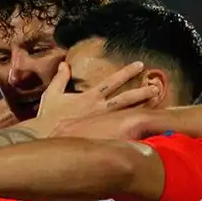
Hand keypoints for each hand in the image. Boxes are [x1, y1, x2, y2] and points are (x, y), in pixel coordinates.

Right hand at [32, 61, 157, 135]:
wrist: (44, 136)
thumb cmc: (48, 117)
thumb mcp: (51, 94)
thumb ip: (60, 79)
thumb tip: (65, 64)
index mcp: (90, 97)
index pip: (112, 82)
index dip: (127, 72)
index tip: (140, 65)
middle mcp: (100, 108)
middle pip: (126, 98)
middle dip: (142, 91)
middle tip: (157, 86)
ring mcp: (102, 123)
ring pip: (127, 113)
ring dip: (143, 107)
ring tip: (157, 101)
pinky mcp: (102, 136)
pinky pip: (121, 130)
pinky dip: (134, 127)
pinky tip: (146, 127)